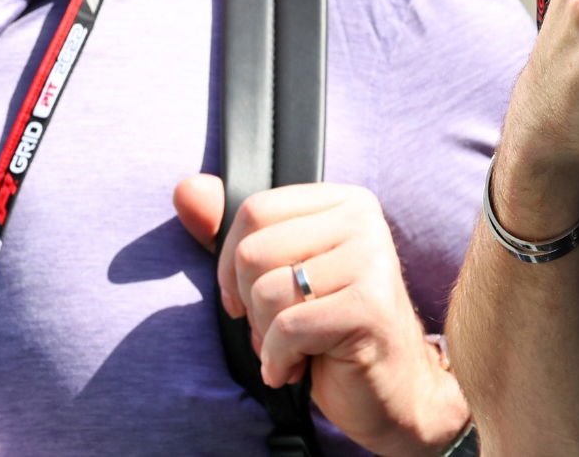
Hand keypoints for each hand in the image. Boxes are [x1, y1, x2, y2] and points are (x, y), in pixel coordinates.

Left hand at [174, 175, 470, 456]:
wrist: (393, 389)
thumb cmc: (329, 328)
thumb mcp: (280, 274)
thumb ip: (235, 233)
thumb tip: (185, 190)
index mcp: (343, 201)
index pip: (255, 209)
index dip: (232, 264)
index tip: (250, 297)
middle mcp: (362, 219)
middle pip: (254, 251)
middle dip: (251, 305)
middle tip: (281, 328)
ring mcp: (372, 259)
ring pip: (267, 292)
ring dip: (267, 337)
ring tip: (295, 347)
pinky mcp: (370, 305)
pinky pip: (288, 328)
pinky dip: (280, 361)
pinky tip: (300, 367)